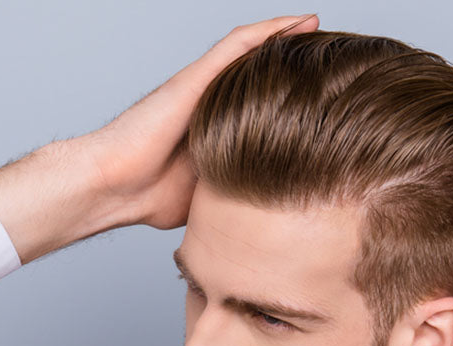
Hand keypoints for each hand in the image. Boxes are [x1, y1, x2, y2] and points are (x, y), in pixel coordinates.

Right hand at [0, 14, 318, 263]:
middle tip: (338, 58)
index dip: (298, 97)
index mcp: (220, 128)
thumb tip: (275, 216)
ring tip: (321, 29)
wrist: (114, 186)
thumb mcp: (216, 196)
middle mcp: (214, 101)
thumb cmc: (149, 196)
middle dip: (299, 64)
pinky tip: (299, 23)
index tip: (333, 98)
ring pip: (255, 51)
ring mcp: (205, 87)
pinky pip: (239, 44)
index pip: (268, 104)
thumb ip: (241, 192)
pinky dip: (271, 31)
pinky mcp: (196, 78)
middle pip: (264, 73)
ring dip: (289, 37)